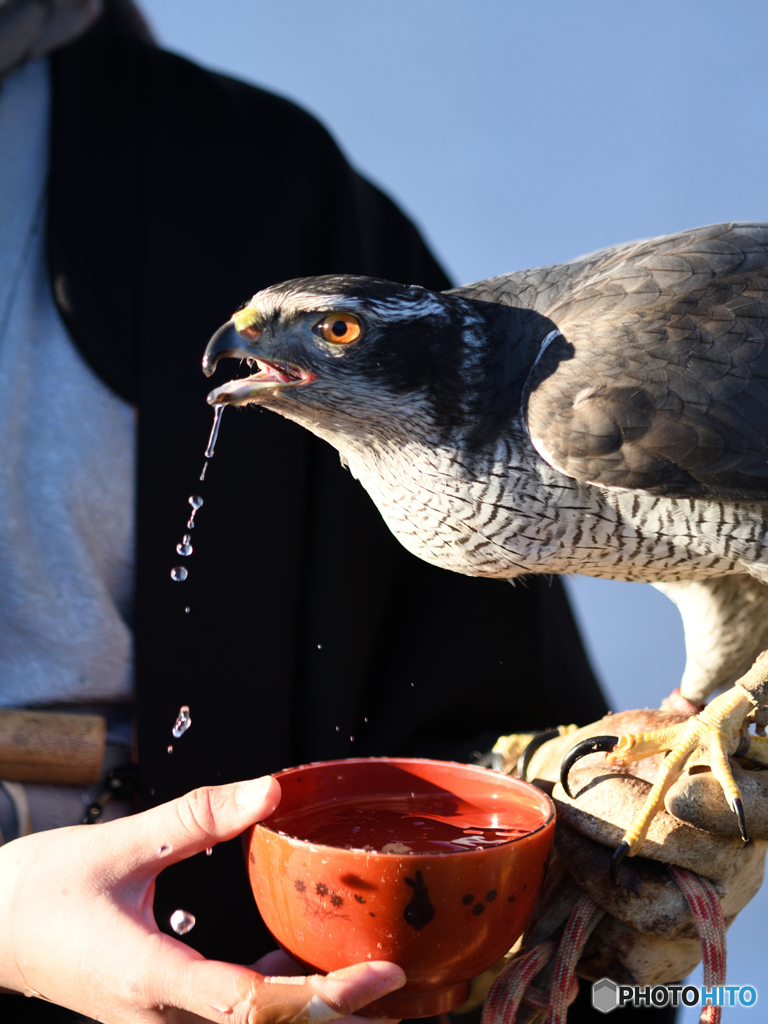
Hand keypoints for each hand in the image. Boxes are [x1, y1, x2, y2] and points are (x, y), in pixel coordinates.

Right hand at [0, 776, 405, 1021]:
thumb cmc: (41, 889)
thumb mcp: (121, 844)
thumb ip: (199, 815)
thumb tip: (271, 789)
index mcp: (152, 981)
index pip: (252, 1008)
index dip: (322, 1000)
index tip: (381, 974)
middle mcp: (163, 1018)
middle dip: (339, 1018)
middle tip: (407, 989)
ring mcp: (162, 1021)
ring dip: (314, 1011)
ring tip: (375, 984)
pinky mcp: (162, 1009)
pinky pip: (233, 1012)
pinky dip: (279, 996)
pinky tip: (307, 966)